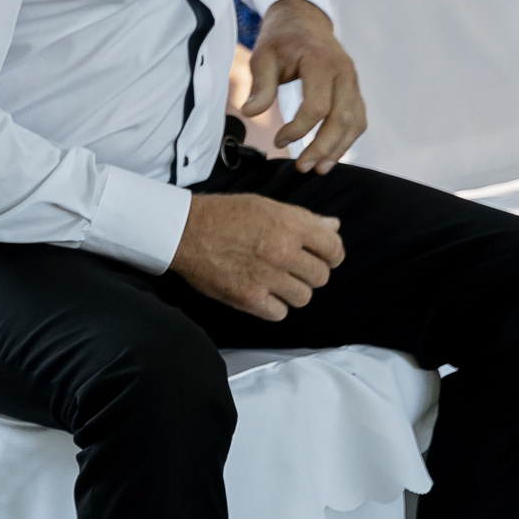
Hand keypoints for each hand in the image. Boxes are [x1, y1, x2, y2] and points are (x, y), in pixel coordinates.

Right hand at [171, 192, 344, 321]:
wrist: (184, 230)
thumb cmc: (225, 214)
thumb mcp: (266, 206)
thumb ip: (303, 218)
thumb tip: (333, 226)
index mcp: (291, 225)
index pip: (334, 249)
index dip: (332, 256)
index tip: (322, 258)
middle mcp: (283, 251)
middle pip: (321, 276)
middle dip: (310, 274)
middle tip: (292, 269)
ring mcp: (266, 276)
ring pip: (303, 297)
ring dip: (292, 291)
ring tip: (275, 282)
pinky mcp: (249, 297)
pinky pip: (279, 313)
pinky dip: (273, 306)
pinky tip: (261, 294)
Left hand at [242, 0, 366, 171]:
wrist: (304, 22)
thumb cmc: (281, 40)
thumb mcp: (263, 55)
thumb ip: (260, 84)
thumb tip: (249, 113)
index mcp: (321, 62)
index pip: (318, 105)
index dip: (299, 128)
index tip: (278, 140)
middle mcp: (344, 73)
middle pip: (343, 118)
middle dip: (323, 147)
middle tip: (302, 168)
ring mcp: (353, 82)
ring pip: (355, 122)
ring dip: (338, 149)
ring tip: (318, 168)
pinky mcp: (354, 91)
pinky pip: (358, 119)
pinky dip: (346, 140)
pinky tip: (329, 155)